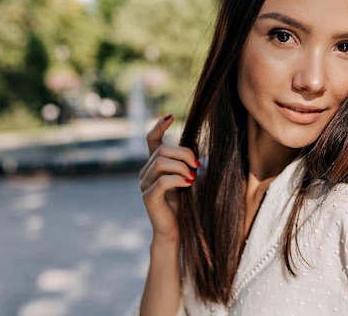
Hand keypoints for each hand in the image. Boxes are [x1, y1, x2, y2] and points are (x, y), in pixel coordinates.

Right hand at [139, 114, 199, 243]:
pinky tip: (187, 184)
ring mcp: (145, 184)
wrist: (177, 230)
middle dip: (183, 153)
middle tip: (197, 165)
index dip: (159, 127)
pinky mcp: (148, 197)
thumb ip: (190, 164)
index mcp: (155, 164)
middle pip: (162, 150)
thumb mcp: (190, 178)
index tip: (171, 117)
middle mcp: (146, 172)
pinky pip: (162, 180)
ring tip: (192, 177)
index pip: (152, 140)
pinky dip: (178, 179)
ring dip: (181, 167)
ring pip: (161, 162)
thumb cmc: (186, 204)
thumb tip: (202, 153)